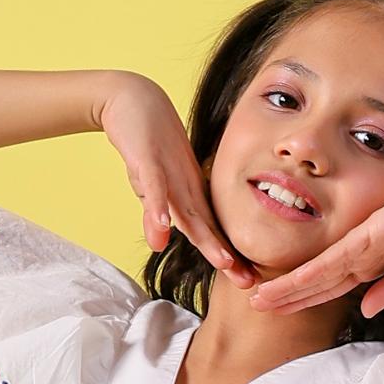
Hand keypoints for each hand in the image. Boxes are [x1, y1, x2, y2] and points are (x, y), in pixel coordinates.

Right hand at [96, 72, 254, 283]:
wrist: (134, 100)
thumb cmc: (149, 145)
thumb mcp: (152, 187)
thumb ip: (155, 214)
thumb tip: (159, 244)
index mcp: (190, 197)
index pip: (211, 234)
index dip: (227, 259)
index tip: (249, 283)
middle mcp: (185, 189)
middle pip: (207, 229)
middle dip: (227, 257)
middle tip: (249, 282)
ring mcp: (168, 176)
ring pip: (187, 212)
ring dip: (205, 238)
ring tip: (223, 263)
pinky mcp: (147, 160)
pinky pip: (154, 187)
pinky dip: (157, 208)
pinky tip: (163, 228)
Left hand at [247, 162, 383, 319]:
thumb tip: (365, 310)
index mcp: (373, 258)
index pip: (332, 283)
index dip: (307, 296)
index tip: (283, 308)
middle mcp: (360, 250)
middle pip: (316, 279)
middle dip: (287, 294)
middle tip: (257, 306)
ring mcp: (361, 242)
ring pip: (316, 273)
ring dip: (287, 289)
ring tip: (259, 302)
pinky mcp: (368, 236)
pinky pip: (334, 262)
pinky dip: (310, 277)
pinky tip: (288, 288)